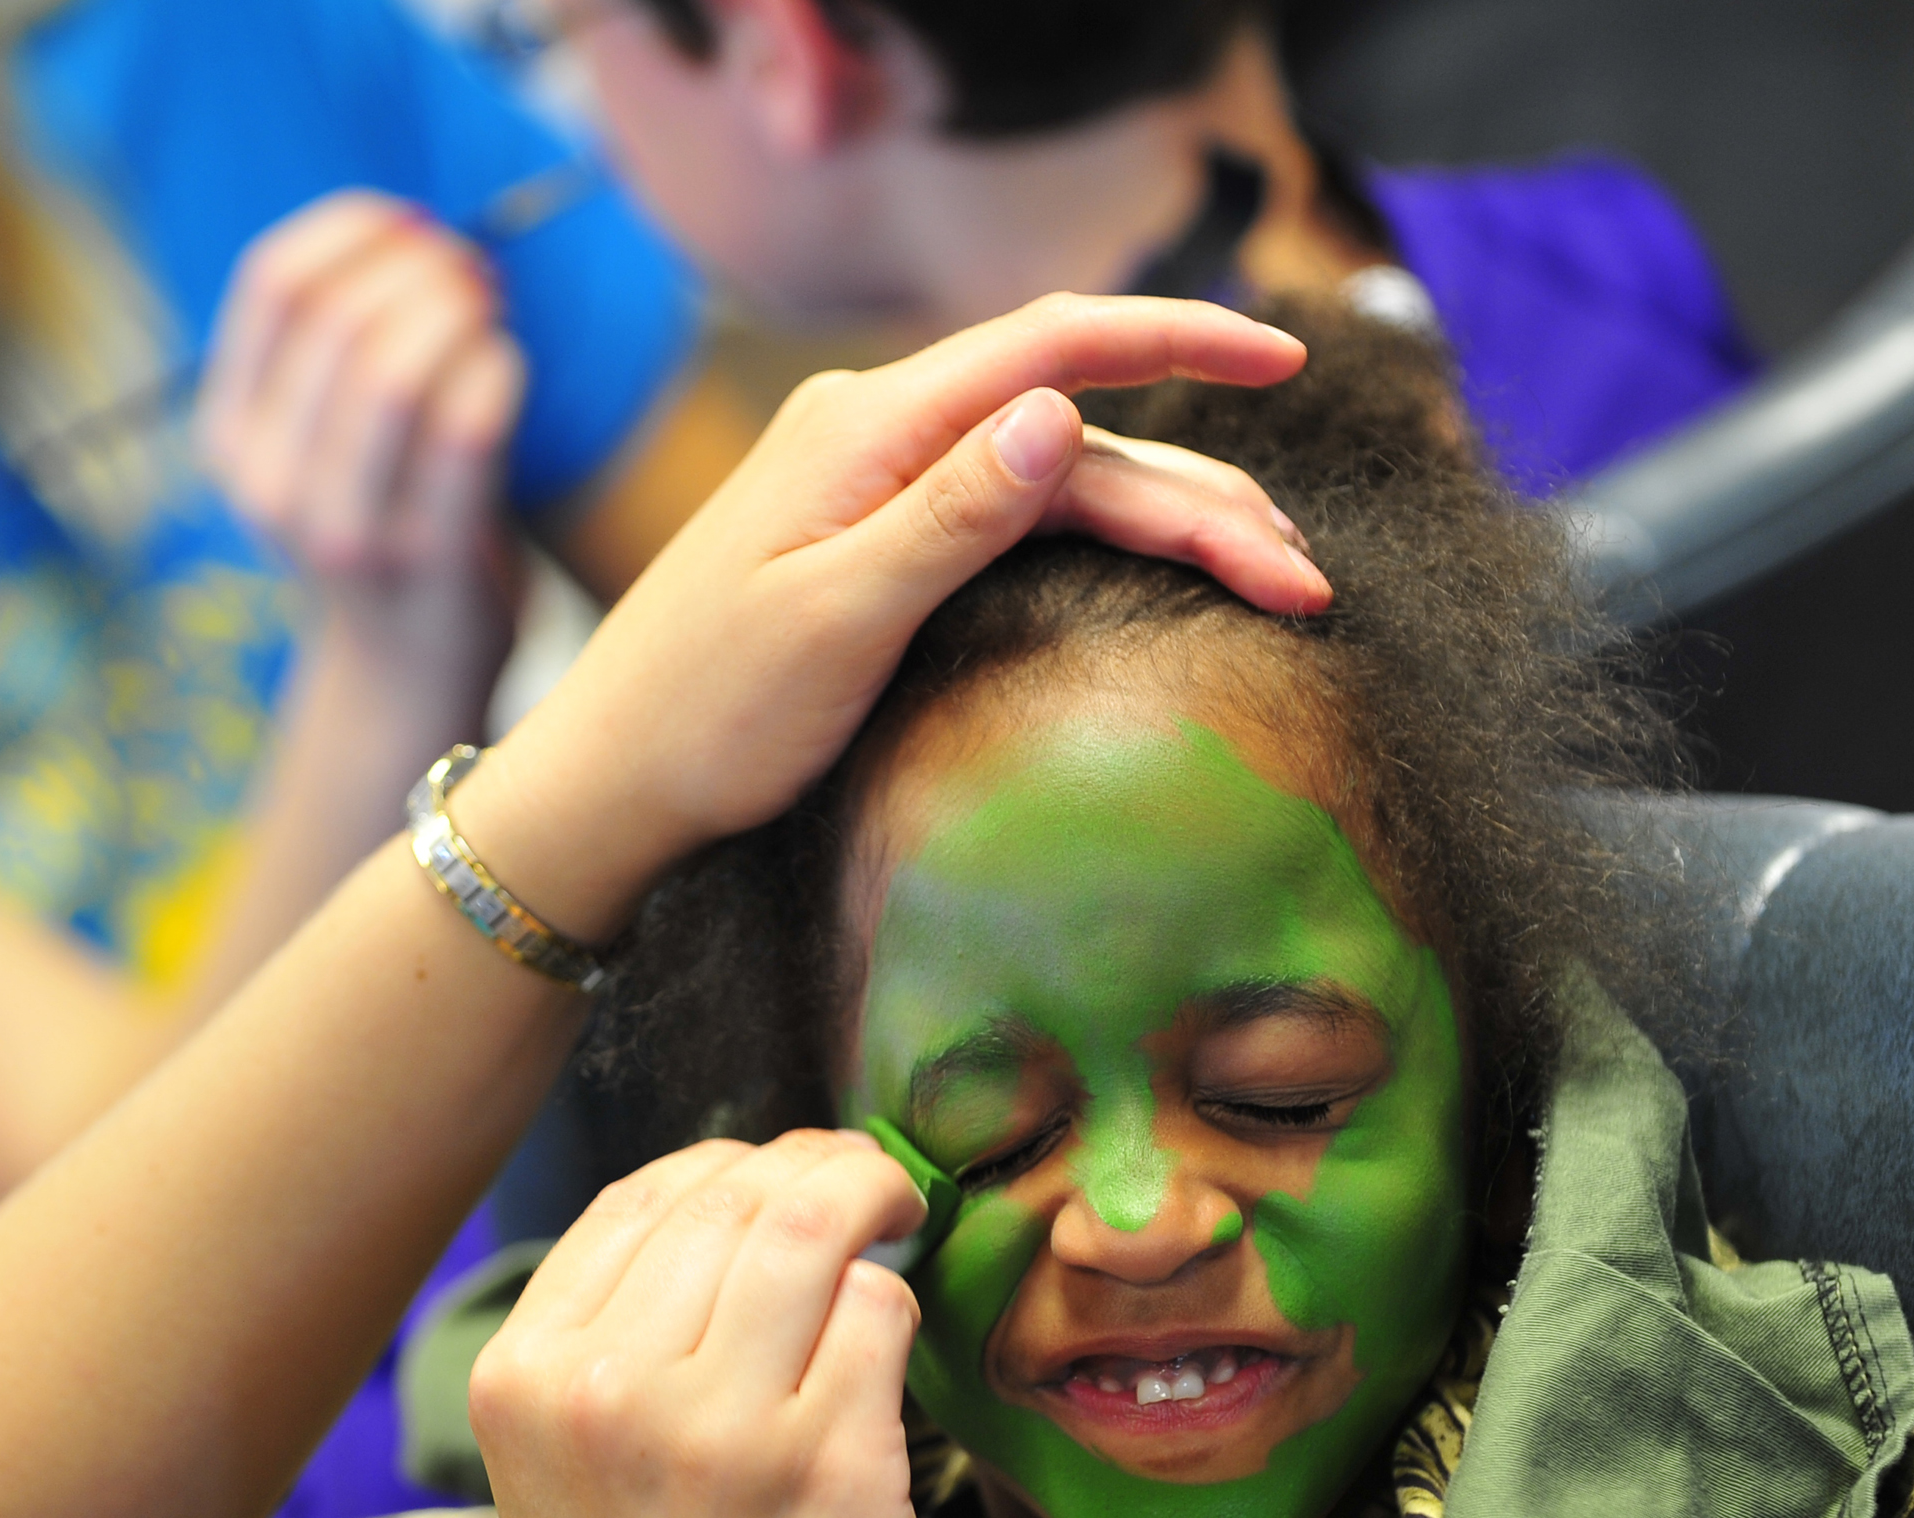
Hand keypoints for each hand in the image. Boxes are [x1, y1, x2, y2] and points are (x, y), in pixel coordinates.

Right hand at [195, 190, 527, 713]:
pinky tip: (510, 367)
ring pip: (394, 371)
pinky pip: (466, 431)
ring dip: (457, 314)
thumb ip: (333, 348)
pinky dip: (497, 372)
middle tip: (472, 271)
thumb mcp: (319, 440)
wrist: (407, 674)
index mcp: (230, 438)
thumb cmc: (384, 523)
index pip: (272, 284)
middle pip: (339, 318)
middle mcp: (269, 485)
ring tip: (490, 310)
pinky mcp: (427, 560)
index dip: (353, 228)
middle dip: (421, 268)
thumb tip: (411, 230)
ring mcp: (344, 530)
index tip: (411, 222)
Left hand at [450, 292, 1326, 942]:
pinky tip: (1168, 568)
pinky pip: (1020, 521)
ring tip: (1277, 584)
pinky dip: (1108, 543)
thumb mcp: (834, 618)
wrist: (610, 783)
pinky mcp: (882, 542)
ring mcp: (881, 487)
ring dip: (1172, 525)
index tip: (1284, 361)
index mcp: (869, 426)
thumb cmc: (705, 713)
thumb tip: (1064, 411)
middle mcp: (881, 434)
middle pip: (1080, 432)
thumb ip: (953, 514)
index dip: (1178, 339)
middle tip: (1303, 577)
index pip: (1052, 347)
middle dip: (1204, 488)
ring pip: (1062, 483)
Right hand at [470, 1131, 927, 1517]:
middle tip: (865, 1185)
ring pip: (814, 1227)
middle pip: (731, 1193)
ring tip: (895, 1219)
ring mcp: (720, 1427)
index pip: (635, 1196)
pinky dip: (896, 1311)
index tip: (779, 1176)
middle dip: (814, 1166)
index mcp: (520, 1376)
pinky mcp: (831, 1467)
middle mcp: (605, 1388)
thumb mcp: (560, 1467)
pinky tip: (885, 1353)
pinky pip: (882, 1316)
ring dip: (871, 1202)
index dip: (726, 1165)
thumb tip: (737, 1195)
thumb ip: (614, 1336)